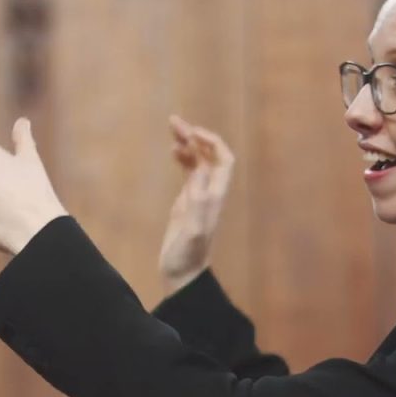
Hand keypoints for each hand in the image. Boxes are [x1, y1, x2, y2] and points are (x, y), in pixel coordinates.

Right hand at [159, 115, 235, 296]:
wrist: (182, 274)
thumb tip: (201, 171)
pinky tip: (173, 151)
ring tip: (171, 130)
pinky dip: (183, 158)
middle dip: (195, 136)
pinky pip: (190, 172)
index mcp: (215, 196)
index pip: (223, 160)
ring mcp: (199, 196)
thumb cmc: (186, 256)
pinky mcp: (188, 201)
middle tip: (174, 122)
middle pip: (210, 155)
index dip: (211, 142)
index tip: (191, 134)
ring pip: (199, 161)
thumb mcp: (192, 229)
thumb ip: (198, 202)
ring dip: (188, 144)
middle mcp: (211, 192)